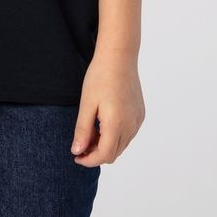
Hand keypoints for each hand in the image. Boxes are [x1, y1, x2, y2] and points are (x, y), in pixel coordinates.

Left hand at [70, 50, 144, 166]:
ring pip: (122, 145)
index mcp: (116, 124)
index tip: (76, 156)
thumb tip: (77, 151)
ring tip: (90, 132)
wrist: (119, 56)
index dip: (89, 160)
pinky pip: (128, 134)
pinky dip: (115, 136)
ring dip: (106, 145)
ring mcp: (137, 120)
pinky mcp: (140, 114)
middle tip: (80, 144)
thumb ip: (82, 130)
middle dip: (96, 154)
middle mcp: (131, 125)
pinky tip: (103, 123)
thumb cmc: (100, 77)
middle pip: (114, 153)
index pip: (104, 155)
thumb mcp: (87, 103)